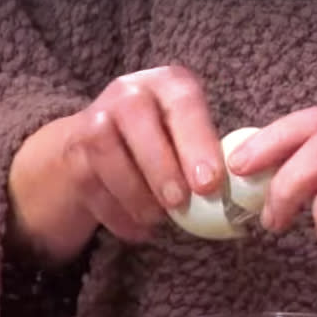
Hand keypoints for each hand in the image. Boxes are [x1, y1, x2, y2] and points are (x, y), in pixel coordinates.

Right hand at [8, 65, 224, 261]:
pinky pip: (91, 183)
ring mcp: (94, 118)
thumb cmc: (166, 148)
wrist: (100, 149)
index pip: (184, 102)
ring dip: (136, 192)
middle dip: (162, 166)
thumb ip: (212, 158)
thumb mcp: (190, 142)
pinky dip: (117, 213)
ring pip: (107, 150)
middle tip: (180, 204)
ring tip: (158, 219)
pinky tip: (138, 230)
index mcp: (169, 85)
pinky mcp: (70, 152)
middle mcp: (129, 91)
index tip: (210, 183)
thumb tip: (246, 195)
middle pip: (137, 117)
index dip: (197, 141)